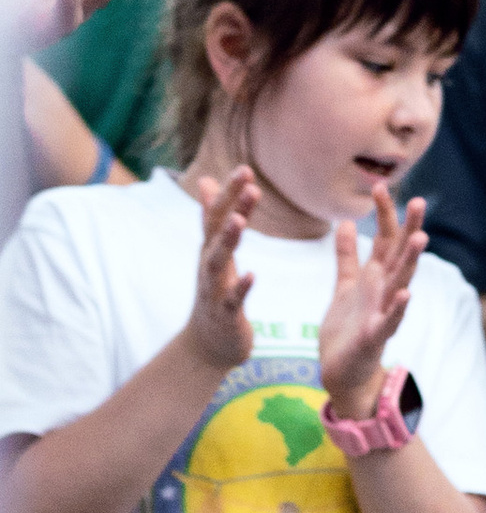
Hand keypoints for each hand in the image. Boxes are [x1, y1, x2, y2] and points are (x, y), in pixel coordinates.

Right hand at [182, 167, 259, 376]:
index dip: (230, 192)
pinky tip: (252, 275)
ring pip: (218, 261)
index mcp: (212, 249)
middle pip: (217, 230)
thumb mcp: (214, 252)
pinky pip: (231, 299)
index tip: (246, 169)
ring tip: (240, 219)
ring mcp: (214, 289)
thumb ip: (214, 217)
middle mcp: (209, 264)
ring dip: (228, 239)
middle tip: (248, 181)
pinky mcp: (224, 314)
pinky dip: (240, 287)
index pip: (219, 214)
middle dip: (231, 205)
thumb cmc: (216, 292)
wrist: (208, 343)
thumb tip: (206, 180)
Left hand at [318, 190, 428, 418]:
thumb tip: (346, 222)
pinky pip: (389, 321)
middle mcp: (384, 292)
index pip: (385, 239)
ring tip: (420, 240)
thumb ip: (347, 256)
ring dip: (410, 263)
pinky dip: (398, 308)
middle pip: (399, 256)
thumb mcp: (344, 286)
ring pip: (400, 283)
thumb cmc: (346, 330)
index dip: (384, 214)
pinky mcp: (375, 337)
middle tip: (420, 201)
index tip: (380, 185)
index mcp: (375, 278)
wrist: (341, 371)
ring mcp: (383, 314)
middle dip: (409, 229)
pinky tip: (406, 293)